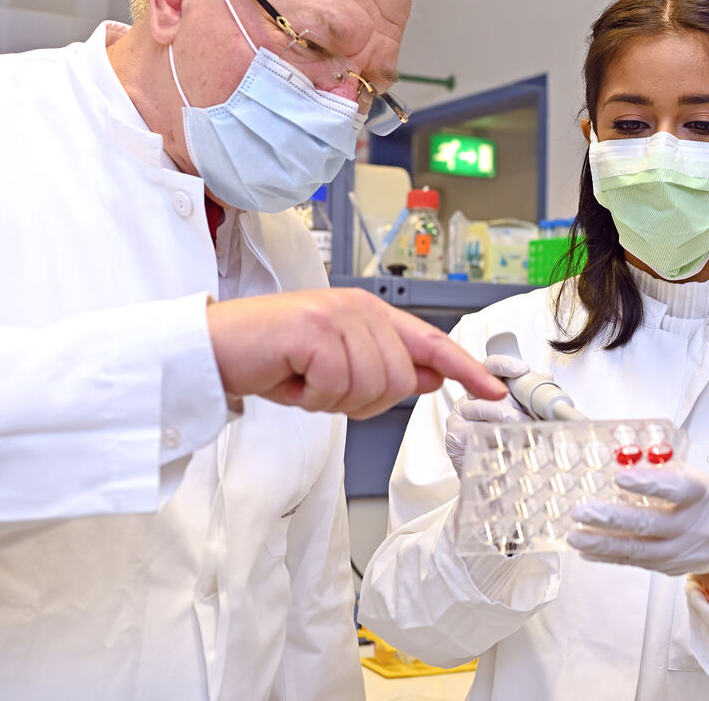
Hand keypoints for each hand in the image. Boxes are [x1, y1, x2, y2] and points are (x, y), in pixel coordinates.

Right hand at [206, 288, 505, 419]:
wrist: (213, 348)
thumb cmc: (272, 356)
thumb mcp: (337, 364)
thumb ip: (385, 365)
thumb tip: (431, 375)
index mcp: (371, 313)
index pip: (431, 341)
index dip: (466, 367)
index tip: (495, 388)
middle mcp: (360, 308)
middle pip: (400, 380)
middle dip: (362, 400)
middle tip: (322, 388)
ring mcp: (338, 316)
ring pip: (372, 386)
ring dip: (333, 400)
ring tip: (303, 381)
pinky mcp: (314, 330)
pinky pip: (336, 388)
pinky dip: (310, 397)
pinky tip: (290, 378)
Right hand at [443, 354, 532, 475]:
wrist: (491, 474)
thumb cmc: (504, 442)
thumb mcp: (521, 416)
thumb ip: (530, 396)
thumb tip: (546, 376)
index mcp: (485, 389)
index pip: (491, 366)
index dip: (506, 364)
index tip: (522, 369)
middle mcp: (470, 398)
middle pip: (491, 387)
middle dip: (518, 400)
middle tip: (535, 411)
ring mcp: (460, 415)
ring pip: (488, 407)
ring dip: (513, 419)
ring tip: (529, 430)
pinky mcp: (455, 435)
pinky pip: (477, 430)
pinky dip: (498, 435)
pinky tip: (509, 441)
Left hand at [567, 465, 708, 576]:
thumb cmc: (702, 502)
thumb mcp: (692, 477)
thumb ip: (661, 470)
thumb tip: (618, 459)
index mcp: (700, 495)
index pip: (676, 489)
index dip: (648, 483)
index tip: (619, 477)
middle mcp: (690, 526)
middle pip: (649, 524)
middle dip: (612, 518)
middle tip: (583, 511)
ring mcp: (678, 551)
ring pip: (637, 549)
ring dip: (602, 542)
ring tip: (575, 536)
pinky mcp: (665, 567)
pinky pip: (633, 562)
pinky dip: (607, 556)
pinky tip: (586, 550)